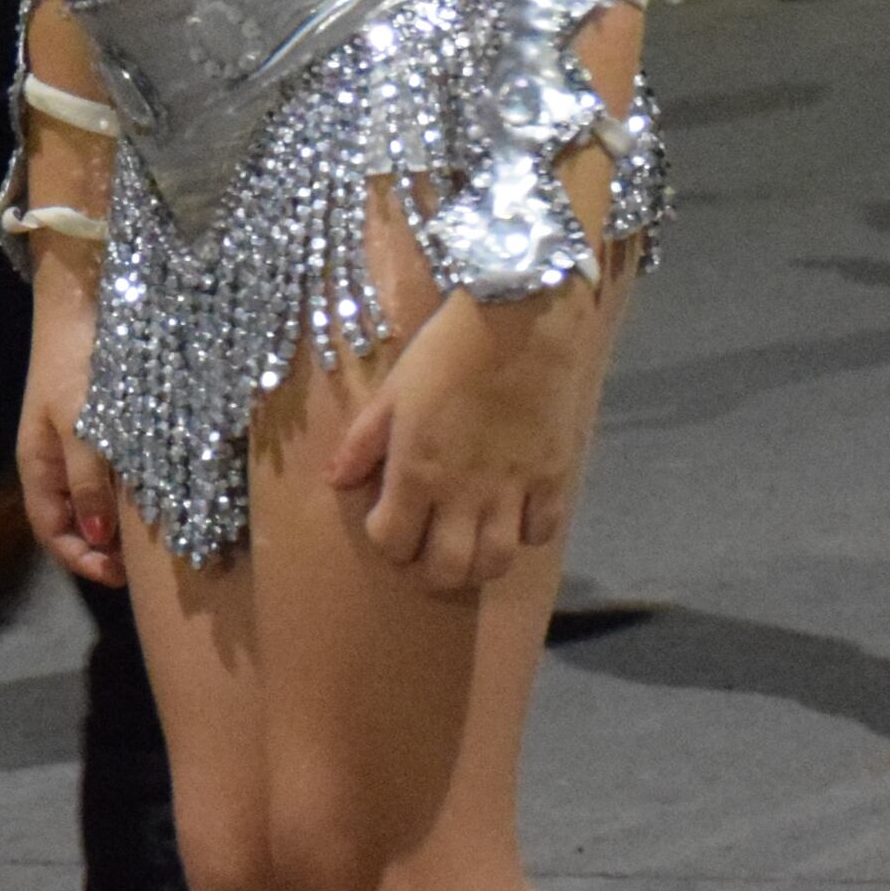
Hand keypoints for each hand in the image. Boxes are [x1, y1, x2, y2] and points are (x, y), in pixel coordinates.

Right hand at [17, 258, 129, 586]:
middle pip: (73, 520)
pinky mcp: (102, 421)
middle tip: (143, 565)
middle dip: (103, 548)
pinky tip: (155, 491)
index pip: (51, 531)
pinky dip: (129, 490)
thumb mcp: (81, 424)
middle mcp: (55, 459)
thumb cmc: (75, 362)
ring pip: (95, 497)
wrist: (81, 299)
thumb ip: (88, 481)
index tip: (119, 576)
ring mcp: (78, 440)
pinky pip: (112, 471)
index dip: (80, 559)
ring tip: (153, 535)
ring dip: (118, 520)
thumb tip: (98, 539)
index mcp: (37, 464)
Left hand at [323, 284, 603, 590]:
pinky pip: (540, 533)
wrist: (521, 319)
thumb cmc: (447, 349)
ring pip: (496, 563)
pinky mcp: (553, 480)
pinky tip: (513, 516)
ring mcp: (513, 491)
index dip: (386, 539)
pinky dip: (525, 535)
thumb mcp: (393, 389)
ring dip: (478, 565)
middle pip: (448, 570)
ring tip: (470, 546)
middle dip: (431, 570)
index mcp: (417, 472)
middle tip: (428, 549)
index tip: (388, 522)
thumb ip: (362, 442)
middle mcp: (463, 494)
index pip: (394, 541)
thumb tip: (335, 481)